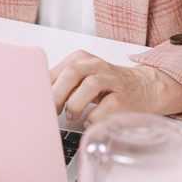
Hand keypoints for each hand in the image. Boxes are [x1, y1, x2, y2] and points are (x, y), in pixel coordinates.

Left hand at [49, 50, 181, 126]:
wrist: (146, 87)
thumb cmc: (108, 86)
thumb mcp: (82, 78)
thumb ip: (61, 84)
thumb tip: (36, 97)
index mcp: (81, 59)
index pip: (57, 69)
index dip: (44, 87)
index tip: (35, 103)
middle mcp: (97, 65)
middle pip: (72, 72)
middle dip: (57, 93)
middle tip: (50, 111)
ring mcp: (112, 80)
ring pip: (90, 84)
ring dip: (76, 103)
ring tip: (72, 116)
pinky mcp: (124, 97)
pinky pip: (107, 106)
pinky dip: (94, 116)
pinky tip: (89, 121)